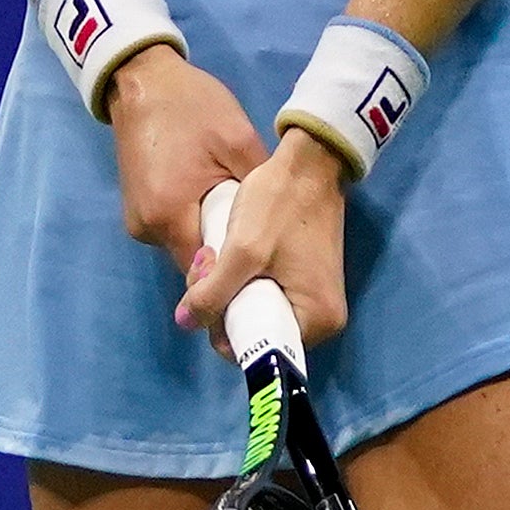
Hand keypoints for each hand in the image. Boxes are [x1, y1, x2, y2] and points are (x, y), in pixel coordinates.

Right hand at [101, 46, 267, 271]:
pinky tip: (212, 202)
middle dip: (225, 256)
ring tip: (239, 217)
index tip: (265, 265)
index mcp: (169, 214)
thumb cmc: (192, 106)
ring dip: (208, 236)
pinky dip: (192, 222)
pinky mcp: (136, 210)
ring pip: (183, 245)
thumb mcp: (238, 141)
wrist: (142, 79)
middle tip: (260, 239)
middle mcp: (147, 228)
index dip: (237, 273)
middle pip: (194, 261)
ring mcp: (137, 221)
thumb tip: (277, 227)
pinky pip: (172, 229)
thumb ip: (257, 189)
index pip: (207, 272)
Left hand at [174, 128, 349, 357]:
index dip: (222, 326)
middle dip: (222, 304)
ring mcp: (316, 298)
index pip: (257, 349)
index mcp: (317, 322)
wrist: (310, 160)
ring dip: (229, 289)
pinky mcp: (307, 280)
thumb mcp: (242, 252)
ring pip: (258, 310)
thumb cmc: (281, 205)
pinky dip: (245, 279)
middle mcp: (323, 320)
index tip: (205, 290)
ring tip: (215, 253)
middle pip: (256, 330)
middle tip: (207, 263)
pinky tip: (232, 254)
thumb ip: (211, 293)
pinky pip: (268, 294)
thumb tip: (185, 322)